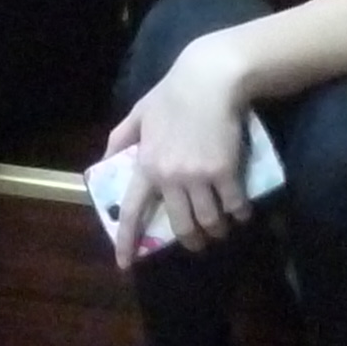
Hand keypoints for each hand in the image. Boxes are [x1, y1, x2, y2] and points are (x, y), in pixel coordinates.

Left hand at [105, 35, 254, 267]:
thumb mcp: (138, 113)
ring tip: (222, 227)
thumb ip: (121, 138)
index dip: (126, 240)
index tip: (124, 265)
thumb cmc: (172, 95)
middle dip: (192, 241)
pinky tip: (243, 212)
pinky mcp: (226, 172)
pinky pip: (235, 207)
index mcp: (146, 165)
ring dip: (217, 230)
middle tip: (199, 241)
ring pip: (210, 222)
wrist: (209, 80)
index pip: (131, 210)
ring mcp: (199, 177)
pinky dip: (240, 214)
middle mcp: (171, 177)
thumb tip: (103, 161)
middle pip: (182, 227)